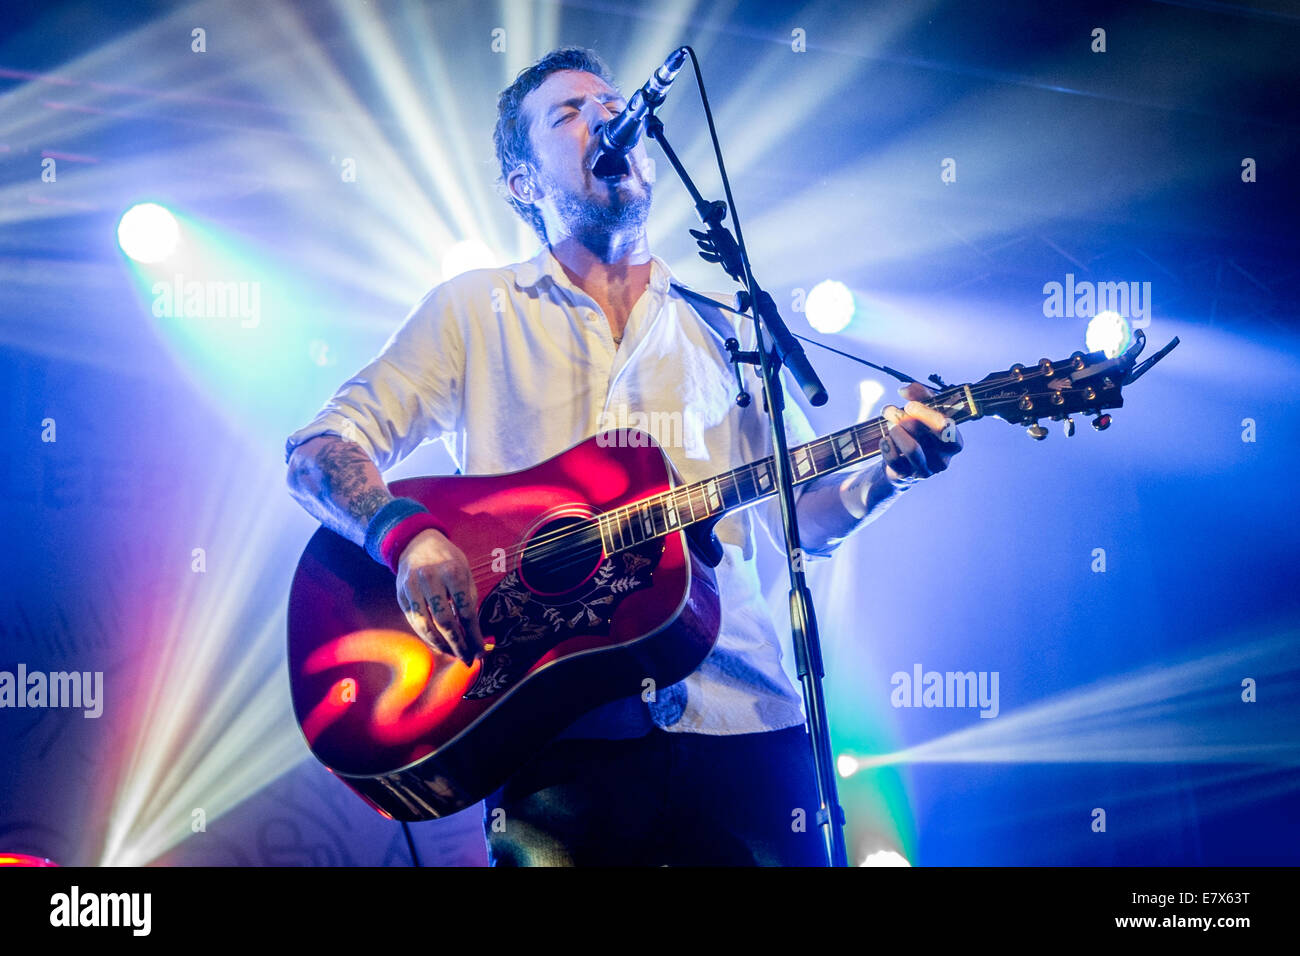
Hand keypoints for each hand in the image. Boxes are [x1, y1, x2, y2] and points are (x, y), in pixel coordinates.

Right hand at [394, 528, 485, 664]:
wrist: (417, 543)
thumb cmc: (448, 561)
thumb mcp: (465, 573)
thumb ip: (469, 601)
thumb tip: (476, 635)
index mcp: (452, 571)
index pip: (465, 611)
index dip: (473, 636)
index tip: (480, 652)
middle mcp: (429, 579)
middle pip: (444, 621)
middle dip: (458, 645)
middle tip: (467, 659)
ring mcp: (411, 587)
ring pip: (426, 626)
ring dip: (441, 645)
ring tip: (454, 654)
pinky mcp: (401, 596)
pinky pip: (414, 623)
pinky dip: (427, 637)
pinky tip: (439, 645)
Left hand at [879, 382, 962, 483]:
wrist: (900, 460)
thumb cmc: (918, 431)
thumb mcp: (924, 410)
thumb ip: (920, 394)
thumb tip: (905, 389)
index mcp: (953, 442)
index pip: (946, 427)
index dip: (926, 414)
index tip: (909, 405)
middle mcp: (942, 459)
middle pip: (925, 434)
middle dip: (903, 417)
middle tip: (889, 410)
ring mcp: (924, 470)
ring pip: (911, 448)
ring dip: (896, 431)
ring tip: (889, 425)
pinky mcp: (905, 476)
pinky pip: (894, 460)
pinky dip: (886, 445)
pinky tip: (884, 439)